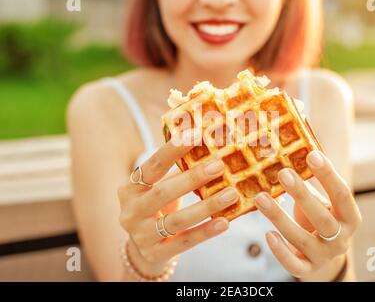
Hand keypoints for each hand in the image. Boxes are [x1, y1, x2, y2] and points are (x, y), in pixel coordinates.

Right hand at [118, 133, 238, 275]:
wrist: (142, 248)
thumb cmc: (157, 208)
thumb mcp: (157, 188)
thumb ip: (176, 170)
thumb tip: (211, 144)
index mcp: (131, 188)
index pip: (152, 166)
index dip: (172, 150)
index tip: (195, 134)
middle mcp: (131, 211)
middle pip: (163, 192)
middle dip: (192, 178)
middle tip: (219, 165)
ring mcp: (141, 235)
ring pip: (176, 220)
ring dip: (206, 206)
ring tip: (231, 194)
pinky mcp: (154, 254)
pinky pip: (184, 242)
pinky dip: (205, 231)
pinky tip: (224, 222)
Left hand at [254, 150, 361, 280]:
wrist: (323, 255)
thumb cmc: (319, 218)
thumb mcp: (321, 201)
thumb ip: (311, 182)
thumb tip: (293, 144)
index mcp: (349, 217)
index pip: (342, 195)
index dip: (328, 175)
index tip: (311, 154)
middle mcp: (341, 239)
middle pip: (323, 219)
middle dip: (302, 195)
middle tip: (283, 173)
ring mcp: (325, 256)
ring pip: (303, 240)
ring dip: (280, 218)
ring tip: (261, 198)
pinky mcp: (308, 270)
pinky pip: (294, 265)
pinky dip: (280, 251)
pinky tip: (267, 234)